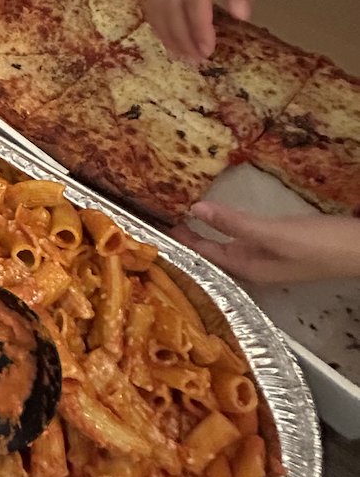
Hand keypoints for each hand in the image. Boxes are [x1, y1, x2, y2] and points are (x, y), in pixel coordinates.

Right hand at [145, 0, 278, 61]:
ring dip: (166, 30)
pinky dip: (158, 16)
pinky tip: (168, 33)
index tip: (208, 50)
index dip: (199, 27)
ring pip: (157, 1)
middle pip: (171, 4)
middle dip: (182, 35)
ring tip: (181, 54)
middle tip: (196, 61)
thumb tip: (240, 17)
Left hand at [173, 201, 359, 281]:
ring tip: (189, 214)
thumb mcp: (272, 233)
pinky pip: (245, 236)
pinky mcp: (282, 244)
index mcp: (248, 268)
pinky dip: (229, 226)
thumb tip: (195, 209)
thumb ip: (234, 223)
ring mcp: (269, 256)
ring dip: (209, 231)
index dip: (182, 241)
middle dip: (191, 238)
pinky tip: (226, 218)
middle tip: (167, 216)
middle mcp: (254, 265)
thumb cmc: (318, 246)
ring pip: (228, 245)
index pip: (204, 255)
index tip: (158, 226)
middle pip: (213, 252)